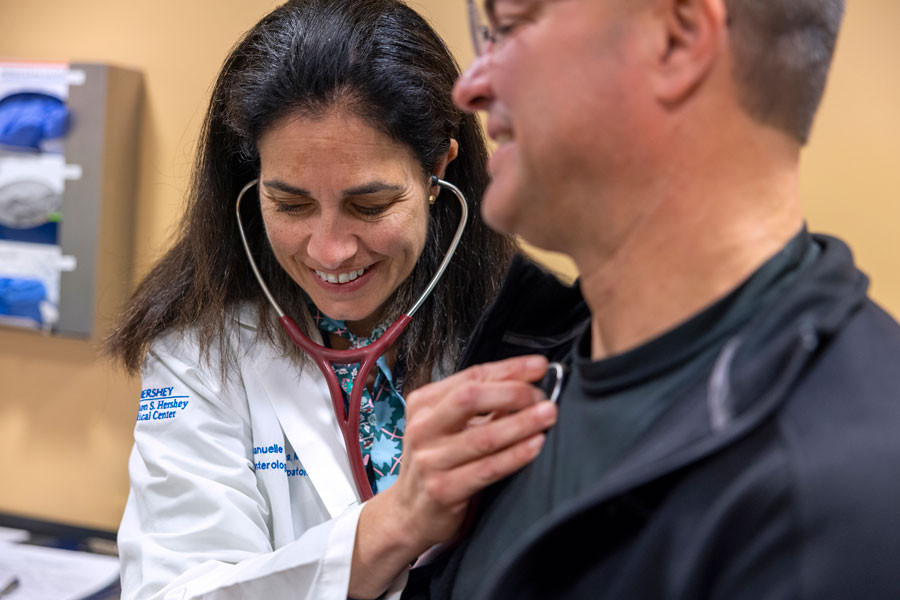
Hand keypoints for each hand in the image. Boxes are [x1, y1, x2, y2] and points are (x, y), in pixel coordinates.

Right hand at [350, 355, 556, 597]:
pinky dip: (515, 455)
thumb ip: (482, 407)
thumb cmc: (436, 463)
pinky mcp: (443, 490)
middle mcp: (423, 428)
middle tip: (541, 397)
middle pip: (470, 398)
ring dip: (522, 423)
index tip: (539, 366)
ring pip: (484, 437)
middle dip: (512, 393)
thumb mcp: (449, 427)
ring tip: (548, 415)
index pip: (471, 376)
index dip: (509, 369)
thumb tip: (527, 386)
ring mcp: (430, 460)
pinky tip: (535, 445)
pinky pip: (487, 469)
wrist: (409, 513)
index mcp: (424, 403)